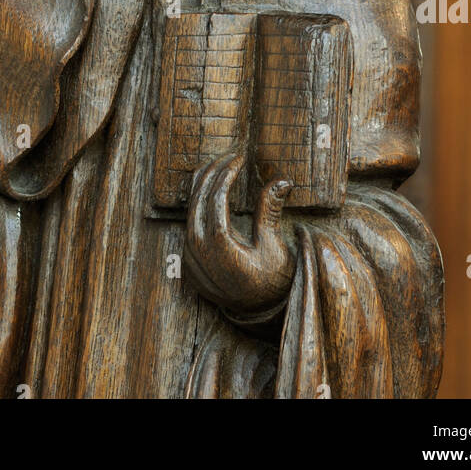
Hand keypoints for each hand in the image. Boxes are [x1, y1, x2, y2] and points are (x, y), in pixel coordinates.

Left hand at [184, 152, 295, 318]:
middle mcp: (198, 253)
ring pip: (189, 211)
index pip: (216, 199)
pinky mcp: (188, 260)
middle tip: (229, 156)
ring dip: (203, 185)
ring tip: (218, 165)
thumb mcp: (273, 246)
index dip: (226, 174)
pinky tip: (208, 188)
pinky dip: (198, 203)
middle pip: (198, 200)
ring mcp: (189, 258)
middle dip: (213, 173)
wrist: (259, 313)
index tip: (239, 159)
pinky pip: (188, 224)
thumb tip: (282, 180)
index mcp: (219, 249)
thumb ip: (269, 212)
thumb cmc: (271, 280)